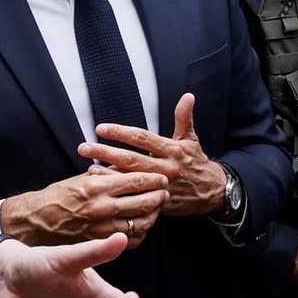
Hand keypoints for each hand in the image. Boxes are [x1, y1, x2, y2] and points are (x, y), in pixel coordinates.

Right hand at [0, 168, 167, 246]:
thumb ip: (108, 174)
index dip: (155, 179)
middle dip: (160, 196)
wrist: (36, 221)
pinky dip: (141, 233)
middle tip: (166, 191)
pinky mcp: (100, 243)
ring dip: (154, 214)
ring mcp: (102, 228)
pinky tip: (143, 224)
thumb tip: (132, 166)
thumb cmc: (59, 196)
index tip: (162, 177)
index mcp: (97, 186)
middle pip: (144, 202)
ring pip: (141, 223)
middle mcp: (101, 208)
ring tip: (157, 207)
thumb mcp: (82, 178)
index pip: (137, 181)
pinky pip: (130, 240)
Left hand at [82, 94, 227, 216]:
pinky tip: (105, 187)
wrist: (213, 192)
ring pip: (131, 178)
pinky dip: (121, 191)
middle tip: (85, 147)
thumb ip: (184, 118)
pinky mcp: (159, 201)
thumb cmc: (197, 163)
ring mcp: (161, 185)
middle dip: (106, 152)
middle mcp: (165, 166)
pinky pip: (136, 196)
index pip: (142, 137)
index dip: (120, 133)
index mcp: (172, 149)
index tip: (101, 128)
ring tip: (89, 168)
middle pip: (131, 158)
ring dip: (109, 174)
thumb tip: (188, 96)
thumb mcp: (192, 139)